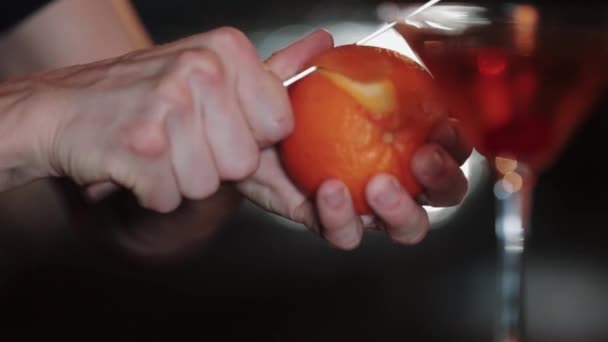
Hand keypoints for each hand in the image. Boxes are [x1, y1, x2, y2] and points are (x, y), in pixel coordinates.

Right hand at [19, 26, 294, 212]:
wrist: (61, 110)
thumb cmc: (141, 95)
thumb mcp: (208, 69)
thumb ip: (269, 71)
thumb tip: (323, 44)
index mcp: (227, 49)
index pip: (280, 124)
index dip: (249, 137)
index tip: (217, 123)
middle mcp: (202, 69)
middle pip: (244, 162)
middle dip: (213, 163)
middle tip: (177, 136)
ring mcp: (169, 105)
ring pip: (208, 186)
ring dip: (179, 179)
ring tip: (154, 147)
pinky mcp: (140, 146)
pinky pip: (169, 198)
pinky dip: (150, 192)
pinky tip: (133, 161)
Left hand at [238, 30, 472, 249]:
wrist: (239, 148)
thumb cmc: (274, 117)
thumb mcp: (285, 83)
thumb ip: (305, 62)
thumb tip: (324, 41)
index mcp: (396, 140)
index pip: (443, 145)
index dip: (453, 141)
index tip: (441, 125)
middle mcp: (390, 177)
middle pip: (442, 193)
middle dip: (443, 180)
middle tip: (423, 158)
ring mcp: (364, 206)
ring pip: (406, 226)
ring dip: (402, 210)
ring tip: (379, 185)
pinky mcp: (332, 224)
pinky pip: (347, 233)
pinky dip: (342, 217)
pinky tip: (330, 190)